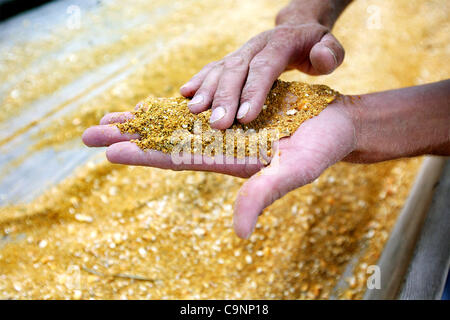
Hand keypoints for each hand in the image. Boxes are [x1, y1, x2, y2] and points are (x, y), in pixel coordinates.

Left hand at [82, 97, 355, 238]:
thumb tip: (239, 232)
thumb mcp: (294, 172)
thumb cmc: (320, 149)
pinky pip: (195, 108)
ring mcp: (224, 129)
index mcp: (228, 161)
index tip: (110, 150)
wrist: (334, 124)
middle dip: (129, 137)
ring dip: (142, 120)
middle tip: (88, 132)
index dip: (144, 154)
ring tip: (110, 116)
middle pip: (165, 142)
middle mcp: (219, 146)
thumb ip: (264, 195)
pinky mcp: (233, 110)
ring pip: (174, 124)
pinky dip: (171, 105)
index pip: (177, 159)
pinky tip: (152, 104)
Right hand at [180, 23, 344, 129]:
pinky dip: (198, 80)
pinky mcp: (232, 58)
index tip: (244, 117)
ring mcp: (242, 51)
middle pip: (237, 68)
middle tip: (217, 124)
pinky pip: (212, 67)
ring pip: (221, 68)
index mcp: (282, 43)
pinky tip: (185, 94)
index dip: (253, 90)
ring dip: (206, 90)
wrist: (297, 29)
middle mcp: (257, 45)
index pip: (265, 67)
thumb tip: (320, 57)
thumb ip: (329, 54)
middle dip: (225, 96)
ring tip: (195, 111)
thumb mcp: (330, 48)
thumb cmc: (315, 47)